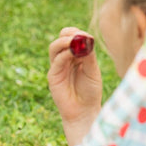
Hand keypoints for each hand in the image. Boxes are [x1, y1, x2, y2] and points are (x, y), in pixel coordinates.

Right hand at [48, 28, 101, 145]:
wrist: (84, 111)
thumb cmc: (90, 92)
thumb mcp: (93, 71)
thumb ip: (89, 56)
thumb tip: (86, 39)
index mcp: (76, 56)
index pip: (72, 37)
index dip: (77, 33)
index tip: (87, 36)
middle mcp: (65, 59)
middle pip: (61, 38)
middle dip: (69, 34)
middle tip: (79, 36)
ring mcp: (57, 67)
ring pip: (55, 47)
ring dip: (64, 41)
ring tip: (74, 42)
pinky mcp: (53, 76)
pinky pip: (56, 61)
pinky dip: (64, 54)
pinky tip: (74, 53)